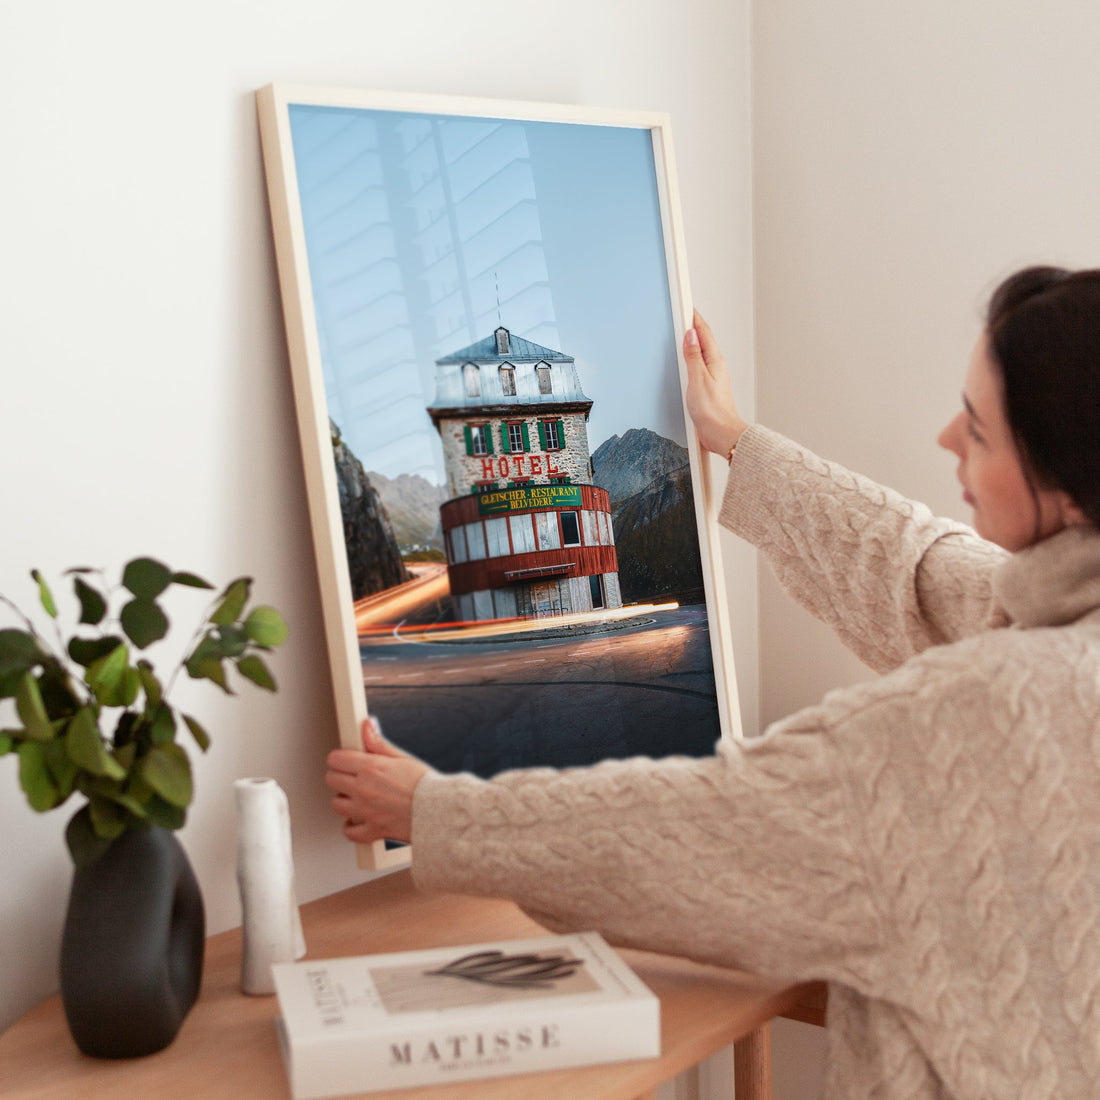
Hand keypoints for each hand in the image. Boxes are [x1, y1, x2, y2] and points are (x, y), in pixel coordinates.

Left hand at [325, 717, 430, 844]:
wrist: (440, 811)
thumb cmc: (426, 785)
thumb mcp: (402, 758)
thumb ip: (379, 743)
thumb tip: (367, 726)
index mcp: (371, 768)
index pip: (336, 759)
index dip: (340, 758)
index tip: (345, 760)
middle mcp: (364, 789)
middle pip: (331, 780)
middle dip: (339, 776)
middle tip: (351, 777)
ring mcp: (366, 811)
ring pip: (336, 805)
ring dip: (344, 800)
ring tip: (356, 797)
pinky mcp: (372, 830)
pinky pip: (350, 832)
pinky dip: (351, 827)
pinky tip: (358, 819)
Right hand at [683, 310, 748, 456]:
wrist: (721, 434)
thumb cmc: (712, 411)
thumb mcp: (698, 380)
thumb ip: (693, 357)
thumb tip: (690, 335)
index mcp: (714, 361)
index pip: (703, 332)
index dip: (694, 317)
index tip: (686, 305)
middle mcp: (715, 366)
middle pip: (703, 339)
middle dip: (693, 325)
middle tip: (683, 312)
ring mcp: (712, 376)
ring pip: (701, 352)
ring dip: (692, 340)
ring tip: (683, 330)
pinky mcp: (707, 387)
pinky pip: (698, 365)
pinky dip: (691, 356)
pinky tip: (686, 359)